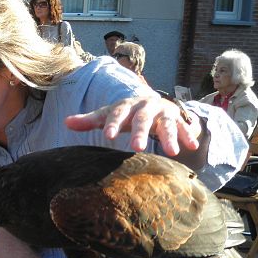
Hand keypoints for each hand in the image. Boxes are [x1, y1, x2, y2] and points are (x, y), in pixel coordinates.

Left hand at [65, 94, 201, 155]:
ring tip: (172, 153)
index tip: (108, 137)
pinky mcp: (178, 119)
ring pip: (167, 124)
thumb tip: (67, 122)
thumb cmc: (125, 114)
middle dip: (140, 133)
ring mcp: (164, 112)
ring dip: (169, 137)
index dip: (113, 124)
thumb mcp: (109, 115)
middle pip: (143, 119)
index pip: (117, 114)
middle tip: (137, 148)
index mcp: (127, 106)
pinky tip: (190, 147)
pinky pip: (184, 128)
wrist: (154, 104)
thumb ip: (89, 120)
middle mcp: (146, 106)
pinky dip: (187, 137)